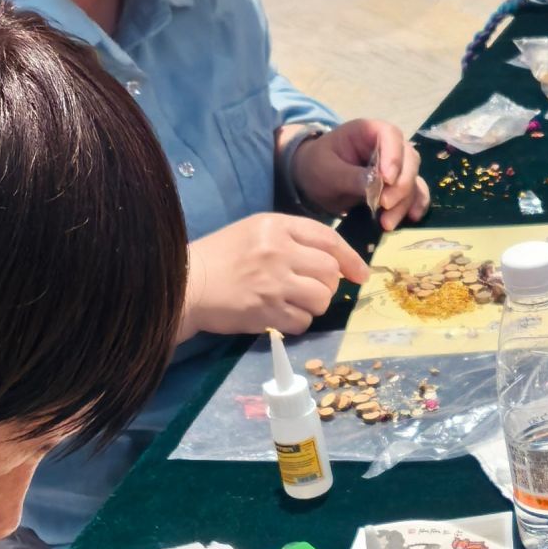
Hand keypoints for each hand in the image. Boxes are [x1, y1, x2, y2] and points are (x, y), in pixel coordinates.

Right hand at [181, 212, 365, 338]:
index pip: (328, 239)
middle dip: (329, 284)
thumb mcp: (255, 231)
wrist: (187, 282)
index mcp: (276, 226)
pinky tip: (279, 315)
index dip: (350, 258)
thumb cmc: (222, 256)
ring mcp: (272, 283)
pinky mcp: (266, 311)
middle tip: (312, 289)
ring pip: (321, 299)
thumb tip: (335, 260)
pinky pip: (302, 322)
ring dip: (314, 305)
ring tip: (293, 302)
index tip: (360, 273)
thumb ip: (293, 239)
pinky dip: (296, 322)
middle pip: (330, 272)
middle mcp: (277, 251)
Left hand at [287, 120, 429, 228]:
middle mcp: (387, 146)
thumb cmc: (317, 167)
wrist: (313, 181)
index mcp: (368, 131)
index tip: (386, 179)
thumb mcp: (327, 171)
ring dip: (406, 202)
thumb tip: (376, 186)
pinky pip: (414, 194)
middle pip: (408, 159)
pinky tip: (411, 219)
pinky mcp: (398, 186)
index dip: (394, 156)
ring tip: (388, 223)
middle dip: (401, 185)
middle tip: (385, 205)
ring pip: (413, 179)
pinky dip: (414, 206)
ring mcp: (396, 166)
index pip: (390, 135)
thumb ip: (351, 176)